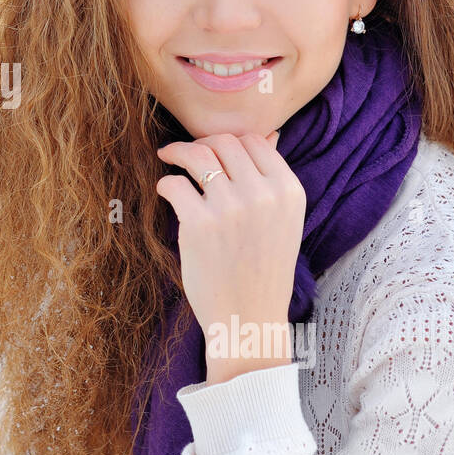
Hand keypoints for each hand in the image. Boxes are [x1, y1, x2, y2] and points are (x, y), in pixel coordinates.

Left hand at [156, 131, 305, 385]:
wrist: (247, 320)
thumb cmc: (262, 271)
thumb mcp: (283, 222)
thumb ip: (272, 179)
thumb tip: (268, 135)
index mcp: (288, 191)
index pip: (255, 140)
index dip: (229, 141)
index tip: (213, 148)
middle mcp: (263, 194)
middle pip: (224, 142)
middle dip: (202, 143)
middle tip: (186, 153)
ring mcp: (230, 207)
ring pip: (198, 155)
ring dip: (178, 152)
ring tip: (168, 157)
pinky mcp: (199, 223)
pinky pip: (175, 184)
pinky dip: (166, 184)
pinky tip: (165, 191)